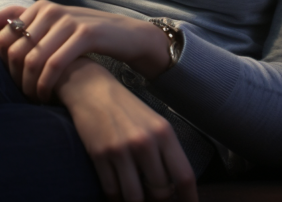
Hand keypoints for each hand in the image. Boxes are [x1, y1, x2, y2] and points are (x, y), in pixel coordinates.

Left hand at [0, 1, 169, 102]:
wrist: (126, 35)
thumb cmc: (84, 37)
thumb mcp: (55, 29)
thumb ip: (25, 28)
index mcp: (39, 7)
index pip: (0, 34)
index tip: (6, 80)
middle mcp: (50, 10)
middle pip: (13, 49)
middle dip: (13, 77)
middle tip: (21, 94)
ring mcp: (67, 21)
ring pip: (31, 59)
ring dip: (28, 85)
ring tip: (33, 98)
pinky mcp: (85, 34)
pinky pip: (54, 64)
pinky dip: (46, 85)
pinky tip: (46, 97)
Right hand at [57, 58, 197, 201]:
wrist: (92, 90)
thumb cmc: (126, 109)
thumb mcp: (154, 124)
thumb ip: (166, 152)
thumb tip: (173, 187)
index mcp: (164, 133)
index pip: (184, 176)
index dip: (189, 199)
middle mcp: (145, 142)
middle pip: (160, 192)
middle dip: (159, 201)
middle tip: (153, 199)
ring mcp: (122, 149)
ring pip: (135, 197)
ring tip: (136, 197)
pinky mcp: (100, 156)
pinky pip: (112, 191)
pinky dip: (116, 198)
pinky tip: (118, 194)